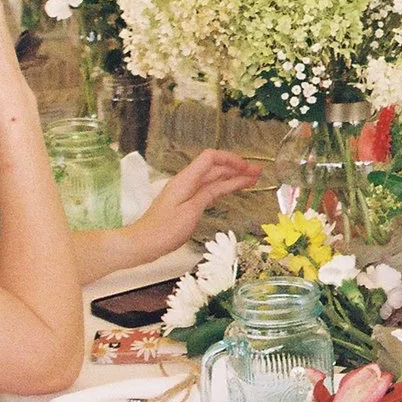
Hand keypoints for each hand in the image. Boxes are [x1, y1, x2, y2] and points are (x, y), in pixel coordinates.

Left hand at [124, 150, 254, 254]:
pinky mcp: (187, 203)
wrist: (144, 243)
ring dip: (233, 178)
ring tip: (252, 180)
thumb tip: (223, 182)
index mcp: (186, 179)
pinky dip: (223, 188)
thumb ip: (207, 194)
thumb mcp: (190, 211)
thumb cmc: (164, 230)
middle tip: (258, 173)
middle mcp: (187, 182)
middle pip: (214, 168)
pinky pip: (209, 190)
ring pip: (213, 179)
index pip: (210, 158)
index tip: (247, 168)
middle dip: (237, 168)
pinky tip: (233, 189)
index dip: (230, 159)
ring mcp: (187, 192)